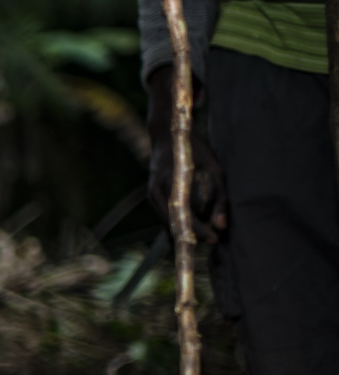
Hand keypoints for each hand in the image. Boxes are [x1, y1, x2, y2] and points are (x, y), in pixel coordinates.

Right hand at [145, 65, 225, 241]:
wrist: (167, 134)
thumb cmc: (194, 148)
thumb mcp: (214, 168)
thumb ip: (220, 197)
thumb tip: (222, 225)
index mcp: (172, 183)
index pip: (184, 215)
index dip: (200, 230)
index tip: (215, 238)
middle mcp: (157, 191)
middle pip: (172, 224)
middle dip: (192, 236)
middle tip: (212, 240)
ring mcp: (152, 195)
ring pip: (166, 223)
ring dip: (184, 232)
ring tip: (205, 234)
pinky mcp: (153, 196)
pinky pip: (164, 216)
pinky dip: (178, 224)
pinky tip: (193, 226)